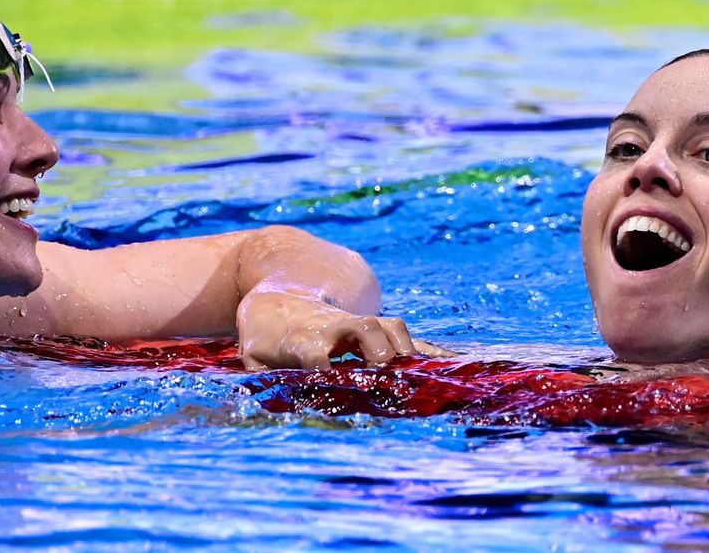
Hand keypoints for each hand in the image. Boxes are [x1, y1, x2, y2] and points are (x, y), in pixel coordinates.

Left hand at [236, 289, 448, 369]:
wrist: (281, 298)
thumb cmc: (265, 338)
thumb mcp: (252, 359)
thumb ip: (258, 381)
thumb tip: (256, 411)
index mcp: (302, 338)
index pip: (314, 350)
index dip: (324, 363)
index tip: (332, 381)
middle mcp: (336, 327)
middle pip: (364, 328)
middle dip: (379, 349)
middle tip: (387, 376)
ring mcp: (360, 325)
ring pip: (391, 326)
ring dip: (407, 351)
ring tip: (420, 380)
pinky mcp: (377, 331)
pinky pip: (409, 338)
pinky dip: (431, 353)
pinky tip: (456, 367)